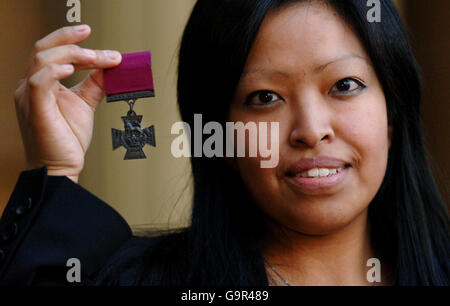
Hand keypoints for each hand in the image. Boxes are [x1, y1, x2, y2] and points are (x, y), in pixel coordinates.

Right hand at [14, 25, 121, 182]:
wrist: (61, 167)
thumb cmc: (67, 138)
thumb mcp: (86, 103)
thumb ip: (96, 83)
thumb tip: (112, 66)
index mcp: (41, 82)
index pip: (52, 51)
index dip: (71, 40)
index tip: (92, 33)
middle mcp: (31, 86)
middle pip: (44, 48)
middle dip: (71, 40)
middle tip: (93, 37)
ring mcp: (29, 97)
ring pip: (42, 59)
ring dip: (72, 54)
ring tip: (95, 57)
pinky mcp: (35, 109)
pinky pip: (38, 82)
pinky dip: (54, 71)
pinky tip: (72, 69)